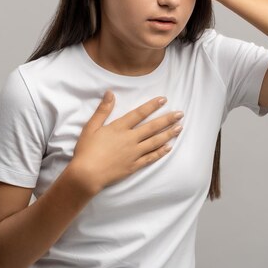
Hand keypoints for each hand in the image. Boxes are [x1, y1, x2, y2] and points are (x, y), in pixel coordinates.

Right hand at [68, 91, 183, 192]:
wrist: (86, 175)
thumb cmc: (86, 150)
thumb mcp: (91, 127)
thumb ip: (103, 110)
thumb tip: (110, 93)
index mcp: (119, 128)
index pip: (139, 113)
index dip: (152, 106)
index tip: (164, 100)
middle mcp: (130, 139)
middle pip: (152, 127)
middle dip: (167, 119)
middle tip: (180, 114)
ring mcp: (134, 153)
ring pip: (155, 142)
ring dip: (168, 134)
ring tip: (180, 128)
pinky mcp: (134, 165)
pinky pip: (151, 158)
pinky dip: (160, 152)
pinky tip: (169, 148)